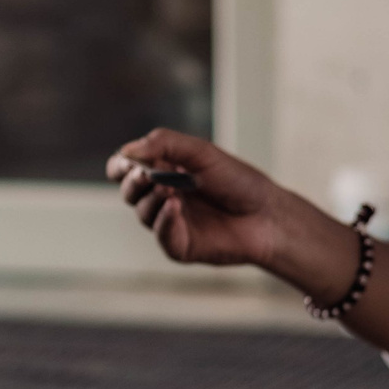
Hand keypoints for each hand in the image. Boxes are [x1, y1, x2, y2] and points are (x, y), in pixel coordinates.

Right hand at [107, 129, 284, 267]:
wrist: (267, 213)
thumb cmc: (237, 180)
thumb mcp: (200, 152)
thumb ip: (164, 143)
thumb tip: (127, 150)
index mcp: (164, 170)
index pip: (126, 168)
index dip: (121, 165)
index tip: (128, 162)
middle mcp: (162, 196)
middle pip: (128, 191)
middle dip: (134, 181)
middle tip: (147, 174)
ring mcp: (169, 221)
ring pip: (142, 212)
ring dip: (152, 198)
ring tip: (172, 189)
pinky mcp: (180, 245)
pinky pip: (161, 235)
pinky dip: (164, 220)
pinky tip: (174, 207)